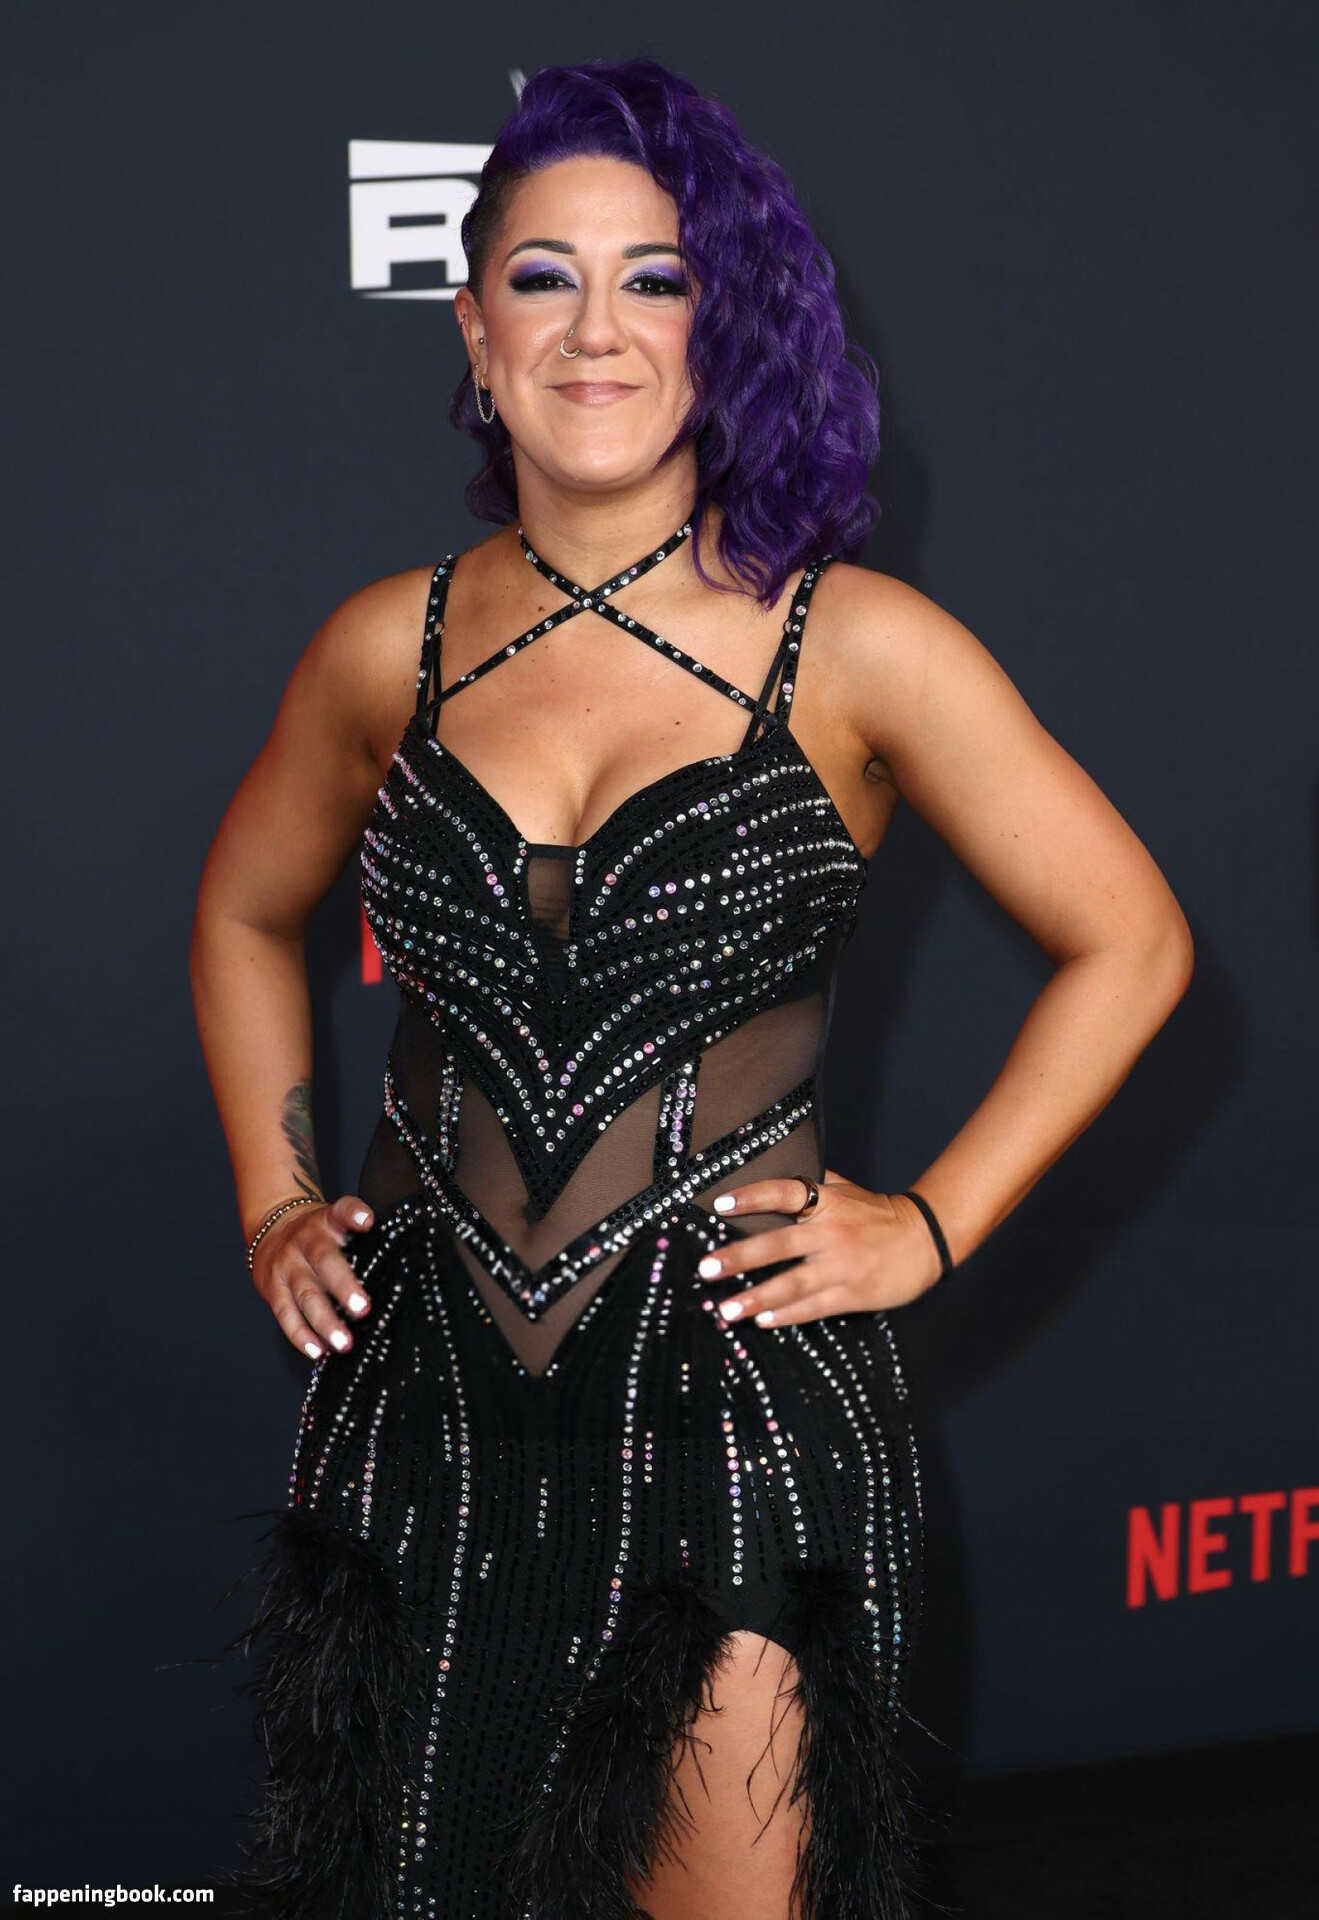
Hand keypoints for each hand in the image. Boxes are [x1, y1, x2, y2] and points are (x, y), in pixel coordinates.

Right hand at [250, 1194, 375, 1359]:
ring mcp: (287, 1265)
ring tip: (344, 1343)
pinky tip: (318, 1351)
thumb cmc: (317, 1233)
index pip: (342, 1210)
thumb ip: (359, 1238)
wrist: (271, 1227)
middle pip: (324, 1261)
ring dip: (325, 1322)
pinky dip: (301, 1336)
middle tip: (362, 1308)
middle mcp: (305, 1240)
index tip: (368, 1222)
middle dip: (343, 1286)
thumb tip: (398, 1267)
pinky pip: (285, 1314)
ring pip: (305, 1294)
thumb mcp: (336, 1223)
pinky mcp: (272, 1288)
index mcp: (328, 1221)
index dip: (354, 1214)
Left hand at [696, 1172, 944, 1327]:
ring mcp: (843, 1266)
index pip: (785, 1192)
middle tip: (706, 1269)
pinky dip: (787, 1314)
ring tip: (726, 1310)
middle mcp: (832, 1232)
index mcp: (829, 1202)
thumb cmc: (877, 1214)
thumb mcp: (847, 1189)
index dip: (753, 1196)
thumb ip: (812, 1183)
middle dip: (740, 1258)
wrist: (926, 1239)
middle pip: (779, 1245)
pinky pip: (814, 1306)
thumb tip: (769, 1168)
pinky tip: (762, 1320)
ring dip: (757, 1297)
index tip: (721, 1205)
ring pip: (793, 1284)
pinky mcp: (854, 1294)